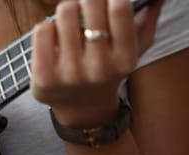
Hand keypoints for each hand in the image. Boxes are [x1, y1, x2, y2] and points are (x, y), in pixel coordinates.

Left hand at [30, 0, 162, 126]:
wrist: (82, 109)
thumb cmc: (108, 70)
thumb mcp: (134, 51)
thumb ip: (147, 20)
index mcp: (124, 59)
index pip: (120, 8)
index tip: (105, 2)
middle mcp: (98, 68)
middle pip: (89, 4)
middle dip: (86, 1)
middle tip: (84, 8)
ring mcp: (70, 74)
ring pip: (64, 13)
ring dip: (66, 13)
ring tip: (68, 25)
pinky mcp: (44, 77)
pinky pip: (41, 30)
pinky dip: (46, 27)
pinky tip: (53, 39)